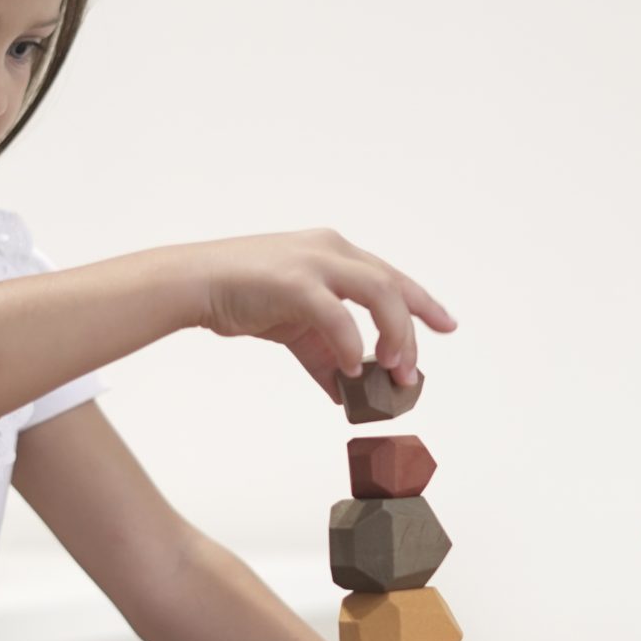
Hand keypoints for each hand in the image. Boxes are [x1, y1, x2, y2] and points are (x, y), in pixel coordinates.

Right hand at [181, 230, 454, 399]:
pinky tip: (352, 370)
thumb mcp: (293, 325)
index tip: (446, 324)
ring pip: (377, 293)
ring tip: (394, 371)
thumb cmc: (241, 295)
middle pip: (391, 285)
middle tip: (415, 368)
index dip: (421, 302)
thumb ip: (324, 353)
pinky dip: (350, 343)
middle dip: (414, 326)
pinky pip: (336, 315)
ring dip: (393, 334)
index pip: (389, 276)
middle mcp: (329, 250)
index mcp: (332, 252)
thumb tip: (346, 390)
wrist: (194, 283)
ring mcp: (312, 262)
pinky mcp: (292, 282)